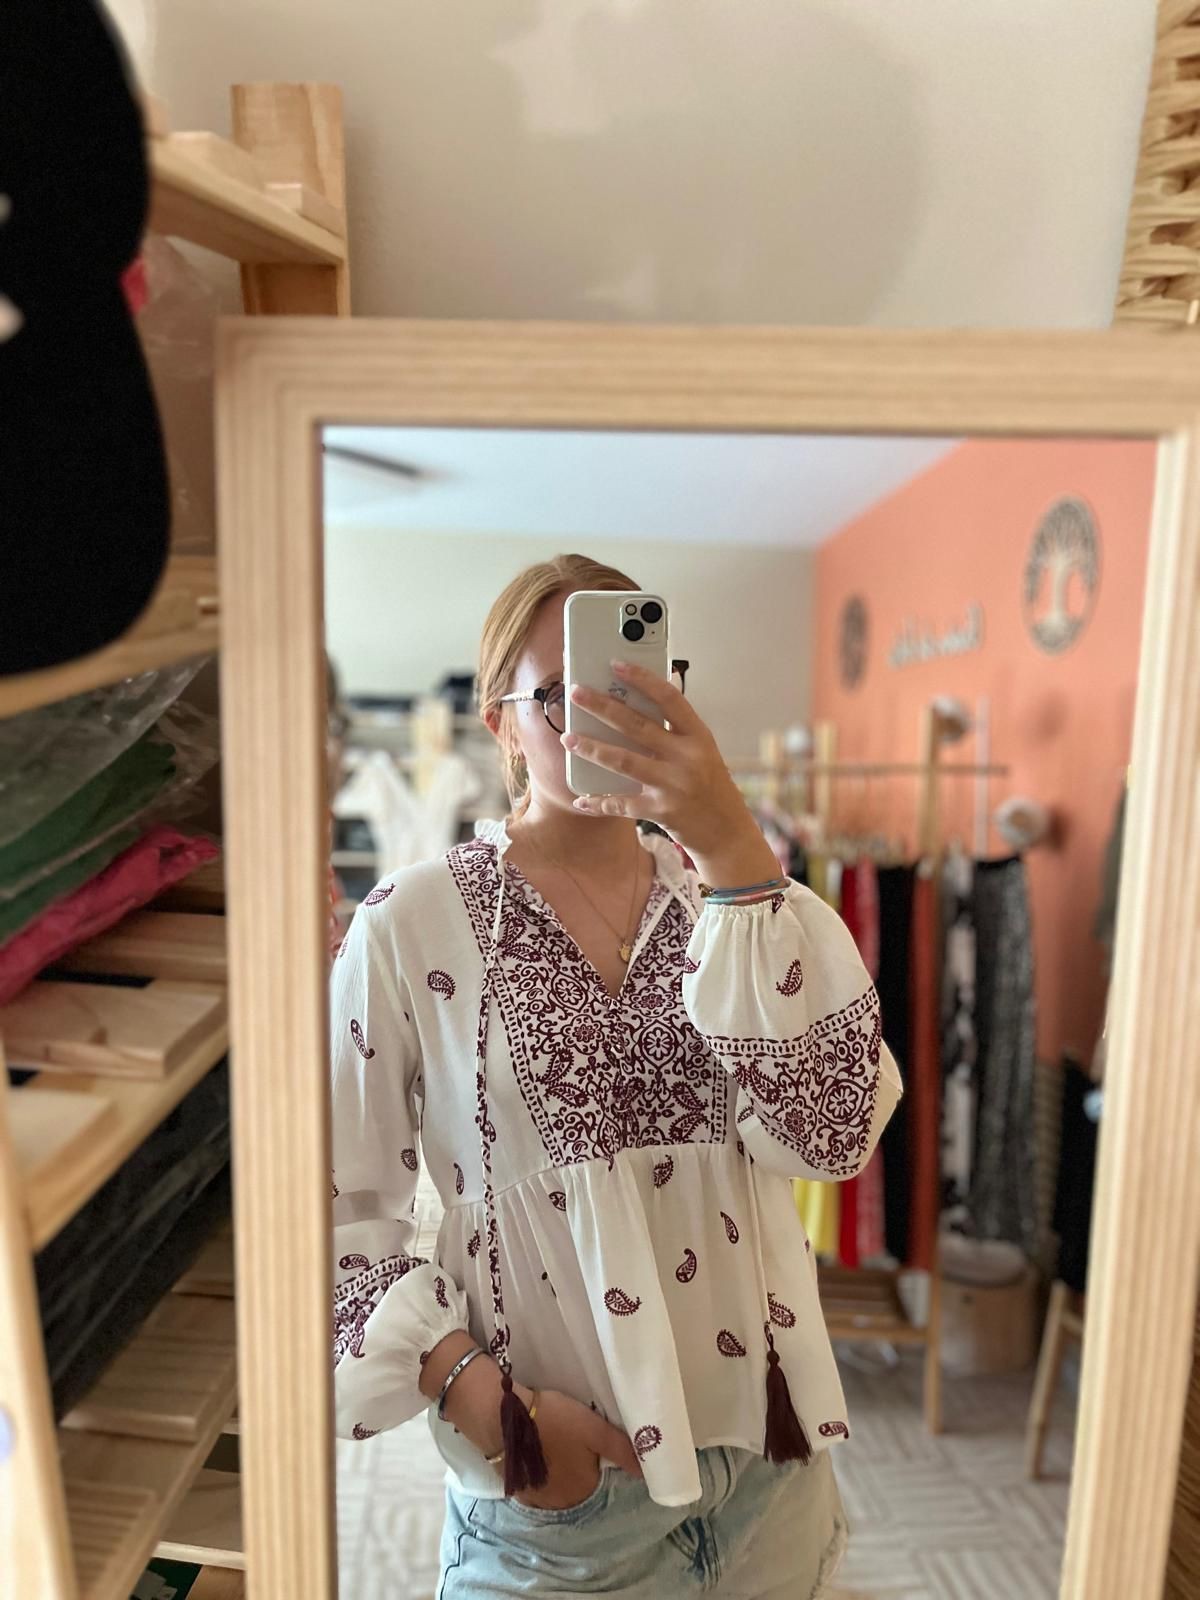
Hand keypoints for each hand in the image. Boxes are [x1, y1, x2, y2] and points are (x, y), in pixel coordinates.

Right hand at [512, 1388, 642, 1510]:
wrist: (505, 1417)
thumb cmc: (555, 1420)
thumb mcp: (595, 1429)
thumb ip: (622, 1450)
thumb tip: (646, 1473)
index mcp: (584, 1490)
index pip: (598, 1479)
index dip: (595, 1459)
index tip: (587, 1442)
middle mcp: (562, 1503)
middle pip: (577, 1486)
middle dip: (576, 1468)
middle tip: (569, 1440)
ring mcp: (537, 1500)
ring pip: (556, 1489)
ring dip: (557, 1474)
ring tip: (552, 1446)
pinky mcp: (517, 1491)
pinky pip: (536, 1488)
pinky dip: (538, 1476)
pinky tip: (535, 1456)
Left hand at [564, 661, 780, 886]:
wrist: (728, 832)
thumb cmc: (710, 786)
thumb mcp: (702, 752)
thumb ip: (675, 731)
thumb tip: (636, 701)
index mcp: (699, 737)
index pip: (669, 698)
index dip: (642, 679)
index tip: (616, 664)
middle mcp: (688, 758)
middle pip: (637, 725)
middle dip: (602, 706)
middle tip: (576, 693)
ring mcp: (674, 785)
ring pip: (623, 761)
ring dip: (592, 748)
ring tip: (568, 737)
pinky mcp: (661, 811)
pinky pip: (622, 803)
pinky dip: (598, 802)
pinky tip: (580, 799)